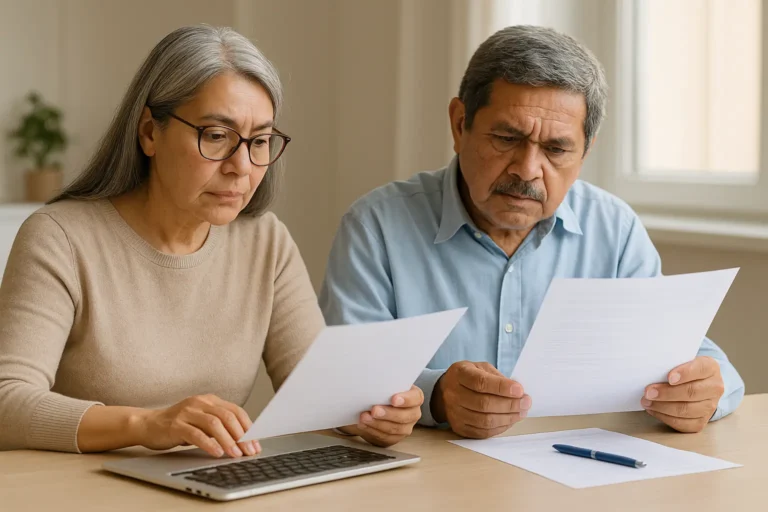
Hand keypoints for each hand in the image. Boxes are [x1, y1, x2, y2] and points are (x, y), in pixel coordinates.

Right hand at [136, 394, 260, 457]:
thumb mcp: (202, 422)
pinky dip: (209, 444)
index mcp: (210, 400)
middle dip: (242, 436)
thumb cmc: (178, 425)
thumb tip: (244, 442)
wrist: (148, 424)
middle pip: (228, 417)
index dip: (249, 428)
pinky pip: (196, 434)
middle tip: (249, 452)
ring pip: (214, 424)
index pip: (236, 411)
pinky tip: (216, 453)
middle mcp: (200, 402)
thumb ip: (220, 426)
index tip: (256, 444)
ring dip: (228, 440)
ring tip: (236, 454)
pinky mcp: (176, 424)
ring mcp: (187, 412)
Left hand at [339, 386, 422, 446]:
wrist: (374, 407)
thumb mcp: (385, 384)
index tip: (393, 399)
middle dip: (388, 413)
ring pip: (395, 429)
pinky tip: (363, 425)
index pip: (416, 398)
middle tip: (374, 410)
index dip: (406, 399)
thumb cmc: (382, 391)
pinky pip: (385, 437)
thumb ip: (384, 383)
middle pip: (406, 416)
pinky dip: (373, 431)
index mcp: (414, 397)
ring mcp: (405, 427)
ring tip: (364, 417)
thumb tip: (371, 379)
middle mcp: (413, 413)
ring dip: (378, 423)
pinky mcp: (394, 438)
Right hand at [432, 361, 529, 438]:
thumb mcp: (480, 368)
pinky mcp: (459, 427)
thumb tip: (518, 392)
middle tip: (526, 403)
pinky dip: (500, 427)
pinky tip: (510, 420)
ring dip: (508, 418)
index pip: (481, 383)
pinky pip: (482, 432)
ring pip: (484, 420)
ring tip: (521, 412)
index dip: (502, 388)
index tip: (520, 390)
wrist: (445, 392)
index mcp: (459, 374)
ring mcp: (454, 413)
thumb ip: (498, 378)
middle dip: (509, 404)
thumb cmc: (468, 378)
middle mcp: (453, 394)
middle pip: (484, 404)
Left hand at [641, 356, 724, 432]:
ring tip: (646, 401)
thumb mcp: (680, 360)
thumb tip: (650, 370)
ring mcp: (710, 406)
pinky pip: (683, 423)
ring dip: (663, 407)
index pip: (700, 368)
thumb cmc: (682, 370)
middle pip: (691, 392)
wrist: (695, 384)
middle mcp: (714, 387)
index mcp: (711, 367)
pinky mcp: (701, 421)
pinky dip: (665, 417)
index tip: (669, 378)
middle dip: (667, 393)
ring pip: (686, 410)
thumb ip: (670, 363)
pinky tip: (653, 410)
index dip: (685, 373)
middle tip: (648, 392)